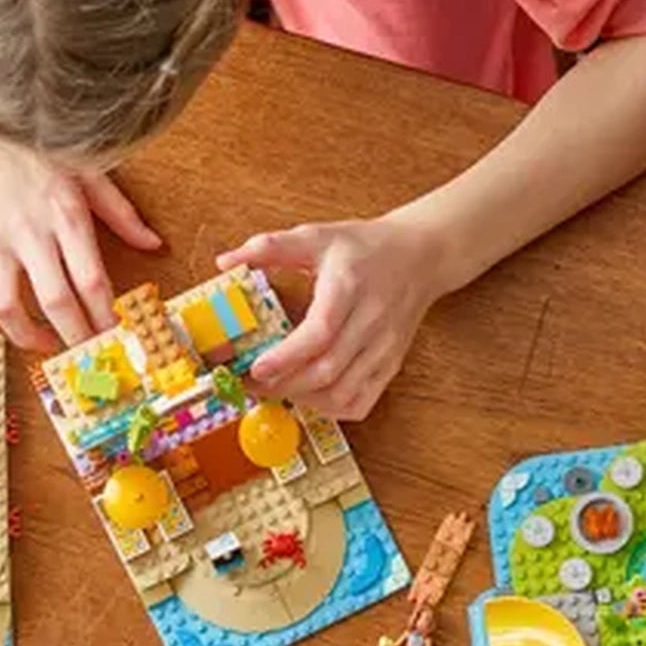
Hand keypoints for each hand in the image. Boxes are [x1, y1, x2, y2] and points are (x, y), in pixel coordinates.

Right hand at [0, 136, 161, 351]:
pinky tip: (0, 317)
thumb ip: (122, 213)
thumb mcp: (88, 170)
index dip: (105, 317)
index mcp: (66, 214)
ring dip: (26, 336)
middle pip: (55, 302)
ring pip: (5, 307)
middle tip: (86, 351)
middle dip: (75, 337)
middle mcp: (29, 231)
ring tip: (43, 341)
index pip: (92, 281)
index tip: (115, 335)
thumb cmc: (34, 145)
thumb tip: (154, 244)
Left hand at [220, 214, 449, 420]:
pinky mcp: (391, 365)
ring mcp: (384, 348)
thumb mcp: (317, 236)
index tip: (256, 368)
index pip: (320, 331)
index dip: (286, 356)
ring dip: (304, 400)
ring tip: (277, 389)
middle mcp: (371, 321)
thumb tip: (225, 262)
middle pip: (326, 370)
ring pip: (342, 393)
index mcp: (349, 287)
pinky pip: (360, 402)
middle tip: (253, 385)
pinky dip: (331, 408)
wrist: (420, 256)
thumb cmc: (366, 247)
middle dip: (284, 384)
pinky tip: (311, 396)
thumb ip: (270, 248)